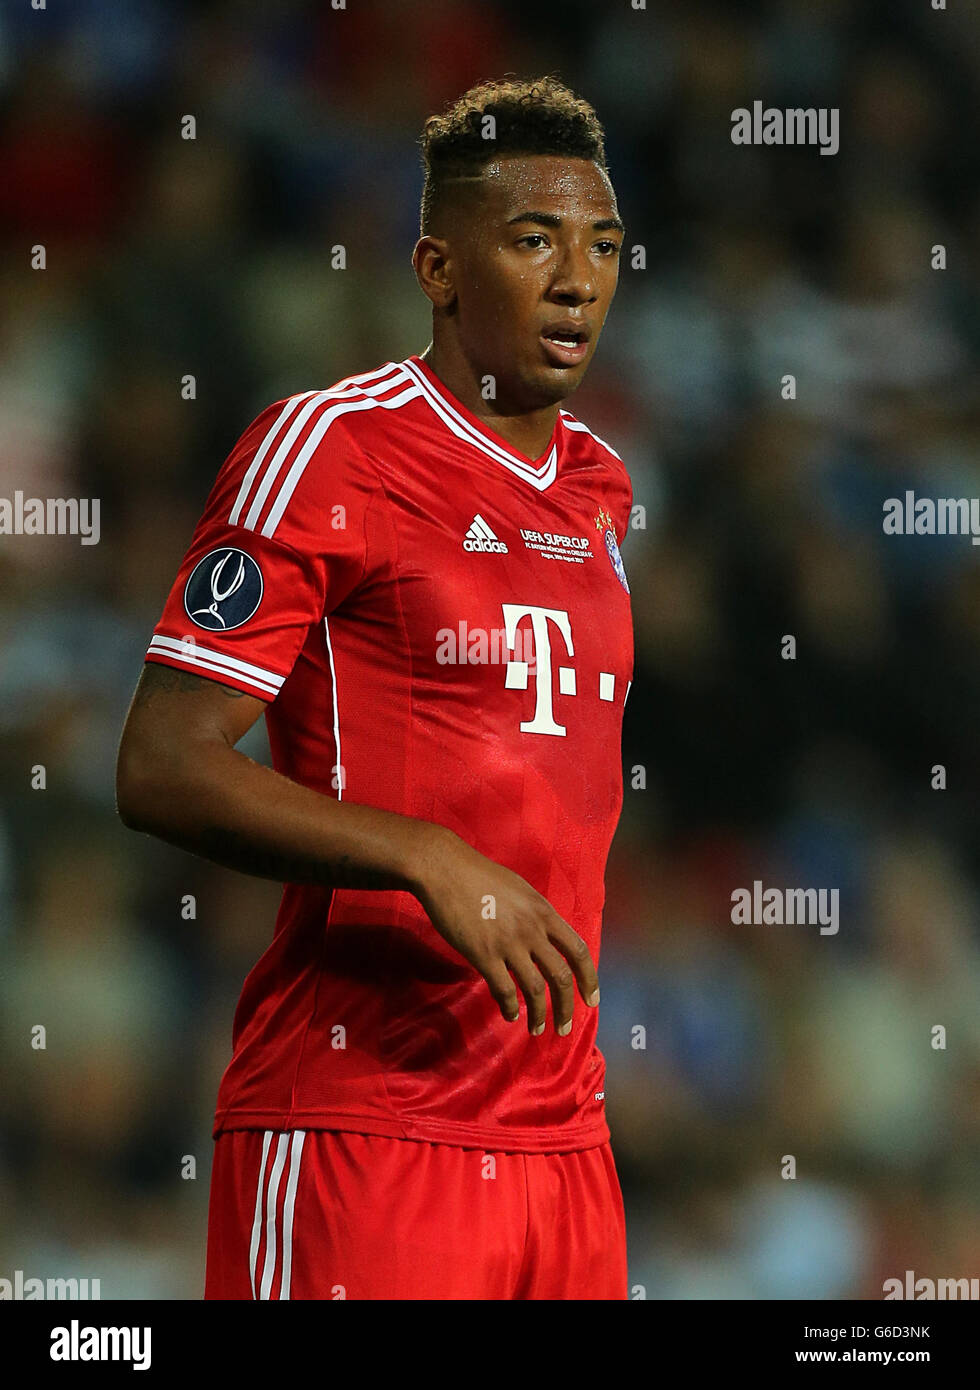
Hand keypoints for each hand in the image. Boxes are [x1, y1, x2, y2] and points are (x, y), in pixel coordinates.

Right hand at [412, 827, 598, 1035]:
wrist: (445, 869)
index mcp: (544, 912)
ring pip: (535, 989)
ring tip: (538, 1030)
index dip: (589, 979)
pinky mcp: (483, 954)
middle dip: (566, 1007)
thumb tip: (544, 936)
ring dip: (540, 1015)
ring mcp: (509, 943)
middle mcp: (533, 930)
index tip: (591, 1000)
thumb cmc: (479, 875)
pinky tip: (510, 1015)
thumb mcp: (520, 890)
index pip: (578, 951)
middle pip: (561, 976)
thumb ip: (535, 915)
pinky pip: (504, 989)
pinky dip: (510, 1007)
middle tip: (565, 1028)